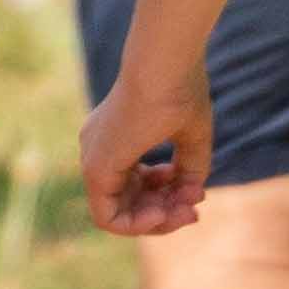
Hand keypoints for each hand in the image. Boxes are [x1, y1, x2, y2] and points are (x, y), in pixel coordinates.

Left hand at [79, 53, 212, 238]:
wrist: (165, 65)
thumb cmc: (180, 89)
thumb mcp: (191, 135)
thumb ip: (188, 168)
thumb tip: (191, 198)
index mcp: (116, 137)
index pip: (136, 184)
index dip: (167, 197)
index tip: (196, 193)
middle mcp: (98, 149)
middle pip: (128, 202)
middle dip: (166, 212)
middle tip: (195, 209)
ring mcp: (93, 158)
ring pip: (118, 214)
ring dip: (158, 220)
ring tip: (187, 209)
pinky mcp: (95, 168)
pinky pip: (108, 217)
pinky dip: (139, 223)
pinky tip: (165, 212)